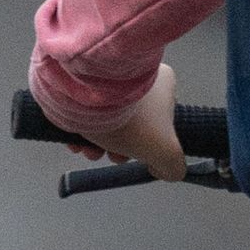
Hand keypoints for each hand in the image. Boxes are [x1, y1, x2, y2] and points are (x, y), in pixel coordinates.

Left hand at [62, 64, 185, 181]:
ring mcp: (109, 81)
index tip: (139, 154)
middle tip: (112, 155)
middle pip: (131, 125)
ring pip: (107, 121)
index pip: (163, 120)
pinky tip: (77, 142)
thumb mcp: (165, 150)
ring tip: (92, 151)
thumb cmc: (132, 119)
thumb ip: (173, 165)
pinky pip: (85, 112)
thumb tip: (166, 170)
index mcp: (163, 85)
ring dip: (98, 145)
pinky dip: (80, 132)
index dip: (150, 144)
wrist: (87, 95)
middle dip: (119, 148)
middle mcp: (137, 79)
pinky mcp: (83, 85)